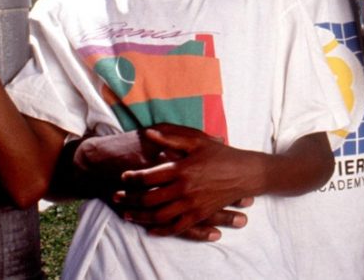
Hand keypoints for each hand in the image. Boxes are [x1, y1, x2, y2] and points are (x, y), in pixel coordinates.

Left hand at [112, 124, 263, 236]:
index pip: (149, 176)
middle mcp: (185, 189)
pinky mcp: (199, 215)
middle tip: (117, 197)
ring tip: (127, 214)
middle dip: (130, 199)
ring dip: (140, 216)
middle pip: (149, 199)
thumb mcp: (197, 142)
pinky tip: (151, 229)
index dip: (133, 178)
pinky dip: (161, 230)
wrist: (246, 173)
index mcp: (182, 169)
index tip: (123, 177)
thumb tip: (148, 133)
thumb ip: (171, 138)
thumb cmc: (221, 154)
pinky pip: (176, 227)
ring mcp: (192, 204)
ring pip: (159, 216)